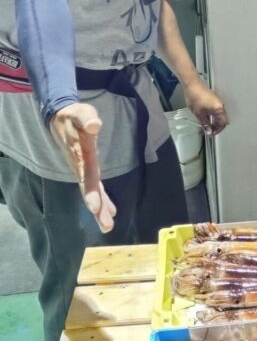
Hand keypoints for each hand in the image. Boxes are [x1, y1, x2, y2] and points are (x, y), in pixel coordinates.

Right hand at [50, 102, 115, 232]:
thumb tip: (95, 125)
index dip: (90, 192)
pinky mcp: (87, 169)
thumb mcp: (81, 113)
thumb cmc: (73, 116)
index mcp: (81, 155)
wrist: (60, 118)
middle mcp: (81, 166)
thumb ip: (87, 119)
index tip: (94, 208)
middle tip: (106, 227)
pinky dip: (103, 200)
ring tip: (107, 227)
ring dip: (100, 210)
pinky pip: (95, 187)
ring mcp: (83, 169)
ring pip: (92, 192)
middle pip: (89, 190)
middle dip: (97, 209)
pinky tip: (111, 212)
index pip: (85, 176)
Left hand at [185, 80, 228, 136]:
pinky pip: (215, 111)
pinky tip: (204, 118)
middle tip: (207, 131)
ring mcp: (217, 102)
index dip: (217, 130)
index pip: (223, 123)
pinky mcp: (213, 100)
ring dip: (212, 122)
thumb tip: (209, 132)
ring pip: (218, 116)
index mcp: (219, 109)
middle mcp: (220, 105)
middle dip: (215, 127)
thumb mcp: (198, 113)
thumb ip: (205, 124)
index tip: (210, 133)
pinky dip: (211, 117)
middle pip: (222, 120)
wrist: (192, 83)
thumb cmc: (195, 97)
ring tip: (204, 126)